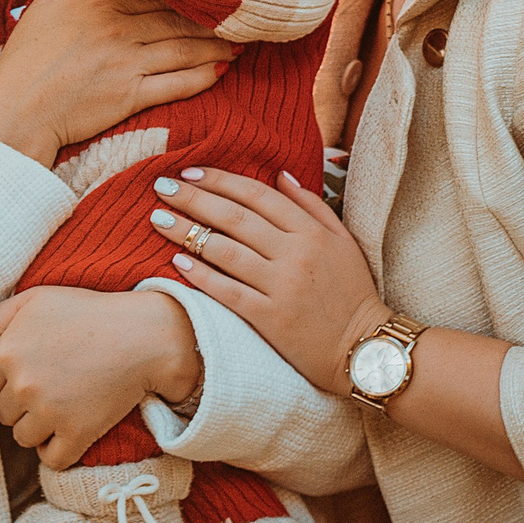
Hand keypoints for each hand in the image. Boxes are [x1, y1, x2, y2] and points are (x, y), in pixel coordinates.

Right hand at [0, 0, 235, 165]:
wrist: (17, 113)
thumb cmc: (27, 60)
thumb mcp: (43, 6)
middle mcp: (113, 25)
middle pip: (178, 15)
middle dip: (215, 16)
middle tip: (243, 12)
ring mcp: (124, 60)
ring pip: (186, 47)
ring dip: (219, 46)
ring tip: (240, 42)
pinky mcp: (130, 95)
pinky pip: (179, 83)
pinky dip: (204, 76)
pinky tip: (221, 71)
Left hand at [0, 286, 202, 467]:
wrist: (143, 336)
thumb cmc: (87, 313)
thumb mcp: (34, 300)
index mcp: (6, 354)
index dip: (4, 385)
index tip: (26, 378)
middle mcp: (22, 386)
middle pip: (3, 415)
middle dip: (21, 406)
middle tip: (50, 387)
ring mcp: (49, 412)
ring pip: (23, 438)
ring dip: (38, 428)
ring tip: (62, 405)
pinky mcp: (77, 433)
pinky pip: (51, 459)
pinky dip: (57, 451)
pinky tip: (69, 432)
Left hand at [150, 166, 386, 394]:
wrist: (366, 349)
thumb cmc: (352, 292)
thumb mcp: (342, 241)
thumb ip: (311, 205)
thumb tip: (279, 174)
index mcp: (312, 232)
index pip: (256, 195)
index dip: (219, 180)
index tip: (189, 173)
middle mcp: (296, 254)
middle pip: (234, 217)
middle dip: (192, 198)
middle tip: (160, 187)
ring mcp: (282, 286)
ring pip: (224, 250)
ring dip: (185, 232)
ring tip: (157, 219)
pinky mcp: (270, 319)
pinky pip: (227, 291)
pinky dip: (200, 275)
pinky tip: (177, 262)